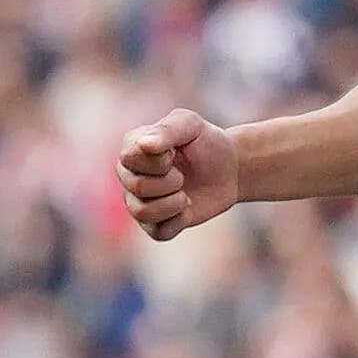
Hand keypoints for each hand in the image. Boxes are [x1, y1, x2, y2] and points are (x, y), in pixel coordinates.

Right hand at [118, 108, 240, 239]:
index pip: (130, 159)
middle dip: (171, 181)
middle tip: (183, 175)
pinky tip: (186, 207)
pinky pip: (159, 232)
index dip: (159, 160)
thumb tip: (144, 145)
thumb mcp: (190, 125)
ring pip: (142, 212)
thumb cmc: (205, 142)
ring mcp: (139, 203)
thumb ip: (167, 130)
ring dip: (174, 202)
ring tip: (184, 193)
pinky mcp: (155, 226)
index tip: (175, 152)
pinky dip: (179, 220)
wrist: (229, 169)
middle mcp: (128, 176)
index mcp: (131, 148)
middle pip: (137, 186)